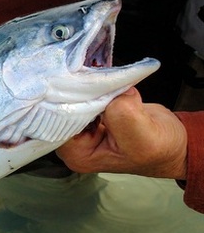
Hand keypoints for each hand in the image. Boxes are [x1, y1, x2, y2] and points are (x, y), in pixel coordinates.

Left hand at [56, 88, 187, 179]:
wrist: (173, 142)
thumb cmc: (159, 148)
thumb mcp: (141, 134)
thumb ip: (121, 114)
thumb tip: (110, 91)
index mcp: (78, 155)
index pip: (58, 124)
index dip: (67, 104)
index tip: (79, 86)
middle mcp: (75, 143)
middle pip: (62, 111)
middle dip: (77, 93)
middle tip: (90, 77)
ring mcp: (83, 128)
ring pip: (74, 100)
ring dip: (89, 88)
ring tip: (101, 80)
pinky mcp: (93, 113)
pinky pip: (87, 95)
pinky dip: (98, 86)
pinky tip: (108, 83)